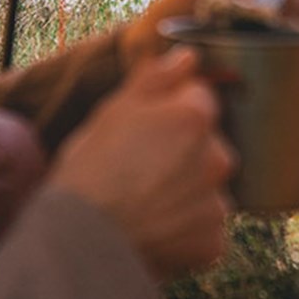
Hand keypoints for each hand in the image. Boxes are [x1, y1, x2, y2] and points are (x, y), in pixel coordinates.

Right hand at [48, 48, 235, 281]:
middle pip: (208, 145)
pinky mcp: (213, 242)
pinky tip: (155, 229)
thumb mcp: (113, 111)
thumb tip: (187, 57)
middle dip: (184, 152)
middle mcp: (219, 157)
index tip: (145, 132)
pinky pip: (206, 228)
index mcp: (195, 117)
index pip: (200, 100)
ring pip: (207, 187)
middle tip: (141, 170)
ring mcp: (218, 202)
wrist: (80, 242)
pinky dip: (186, 229)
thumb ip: (156, 78)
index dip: (171, 113)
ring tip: (145, 203)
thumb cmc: (90, 170)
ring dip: (187, 192)